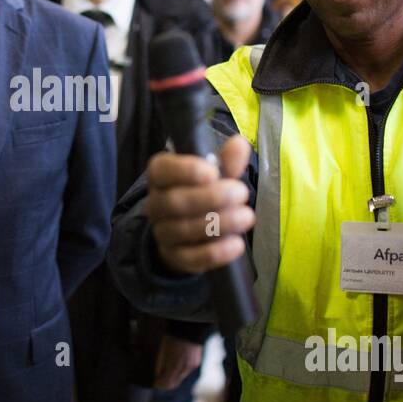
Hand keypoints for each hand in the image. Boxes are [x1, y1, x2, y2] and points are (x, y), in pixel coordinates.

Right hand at [146, 134, 254, 274]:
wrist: (189, 235)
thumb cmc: (201, 194)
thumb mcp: (215, 174)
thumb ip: (226, 161)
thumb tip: (239, 144)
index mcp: (161, 177)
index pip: (161, 170)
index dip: (184, 171)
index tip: (212, 172)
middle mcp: (156, 205)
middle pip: (174, 202)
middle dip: (210, 197)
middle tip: (241, 193)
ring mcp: (163, 233)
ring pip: (184, 230)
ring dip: (219, 223)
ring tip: (246, 216)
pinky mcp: (175, 258)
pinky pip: (191, 258)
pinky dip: (215, 253)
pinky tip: (236, 244)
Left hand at [153, 334, 203, 389]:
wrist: (187, 327)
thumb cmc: (171, 338)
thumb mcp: (162, 352)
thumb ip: (160, 366)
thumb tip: (157, 375)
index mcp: (174, 366)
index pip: (166, 384)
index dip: (159, 384)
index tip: (155, 382)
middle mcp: (184, 369)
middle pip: (174, 383)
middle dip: (166, 383)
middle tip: (159, 380)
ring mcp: (191, 366)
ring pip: (181, 377)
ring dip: (173, 376)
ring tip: (166, 371)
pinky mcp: (196, 362)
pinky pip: (186, 370)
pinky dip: (180, 370)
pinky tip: (176, 363)